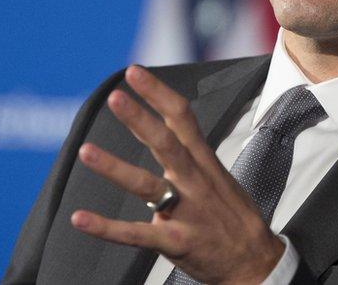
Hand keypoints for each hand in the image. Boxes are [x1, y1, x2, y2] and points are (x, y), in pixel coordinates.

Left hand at [71, 65, 284, 283]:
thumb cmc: (234, 219)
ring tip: (86, 151)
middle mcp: (195, 182)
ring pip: (147, 186)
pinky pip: (136, 234)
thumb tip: (163, 132)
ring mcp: (186, 212)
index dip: (158, 94)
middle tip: (116, 98)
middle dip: (140, 119)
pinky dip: (106, 227)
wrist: (255, 263)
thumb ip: (190, 155)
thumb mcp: (220, 176)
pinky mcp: (177, 241)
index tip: (135, 73)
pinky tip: (81, 218)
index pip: (182, 119)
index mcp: (204, 163)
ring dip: (115, 168)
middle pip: (166, 144)